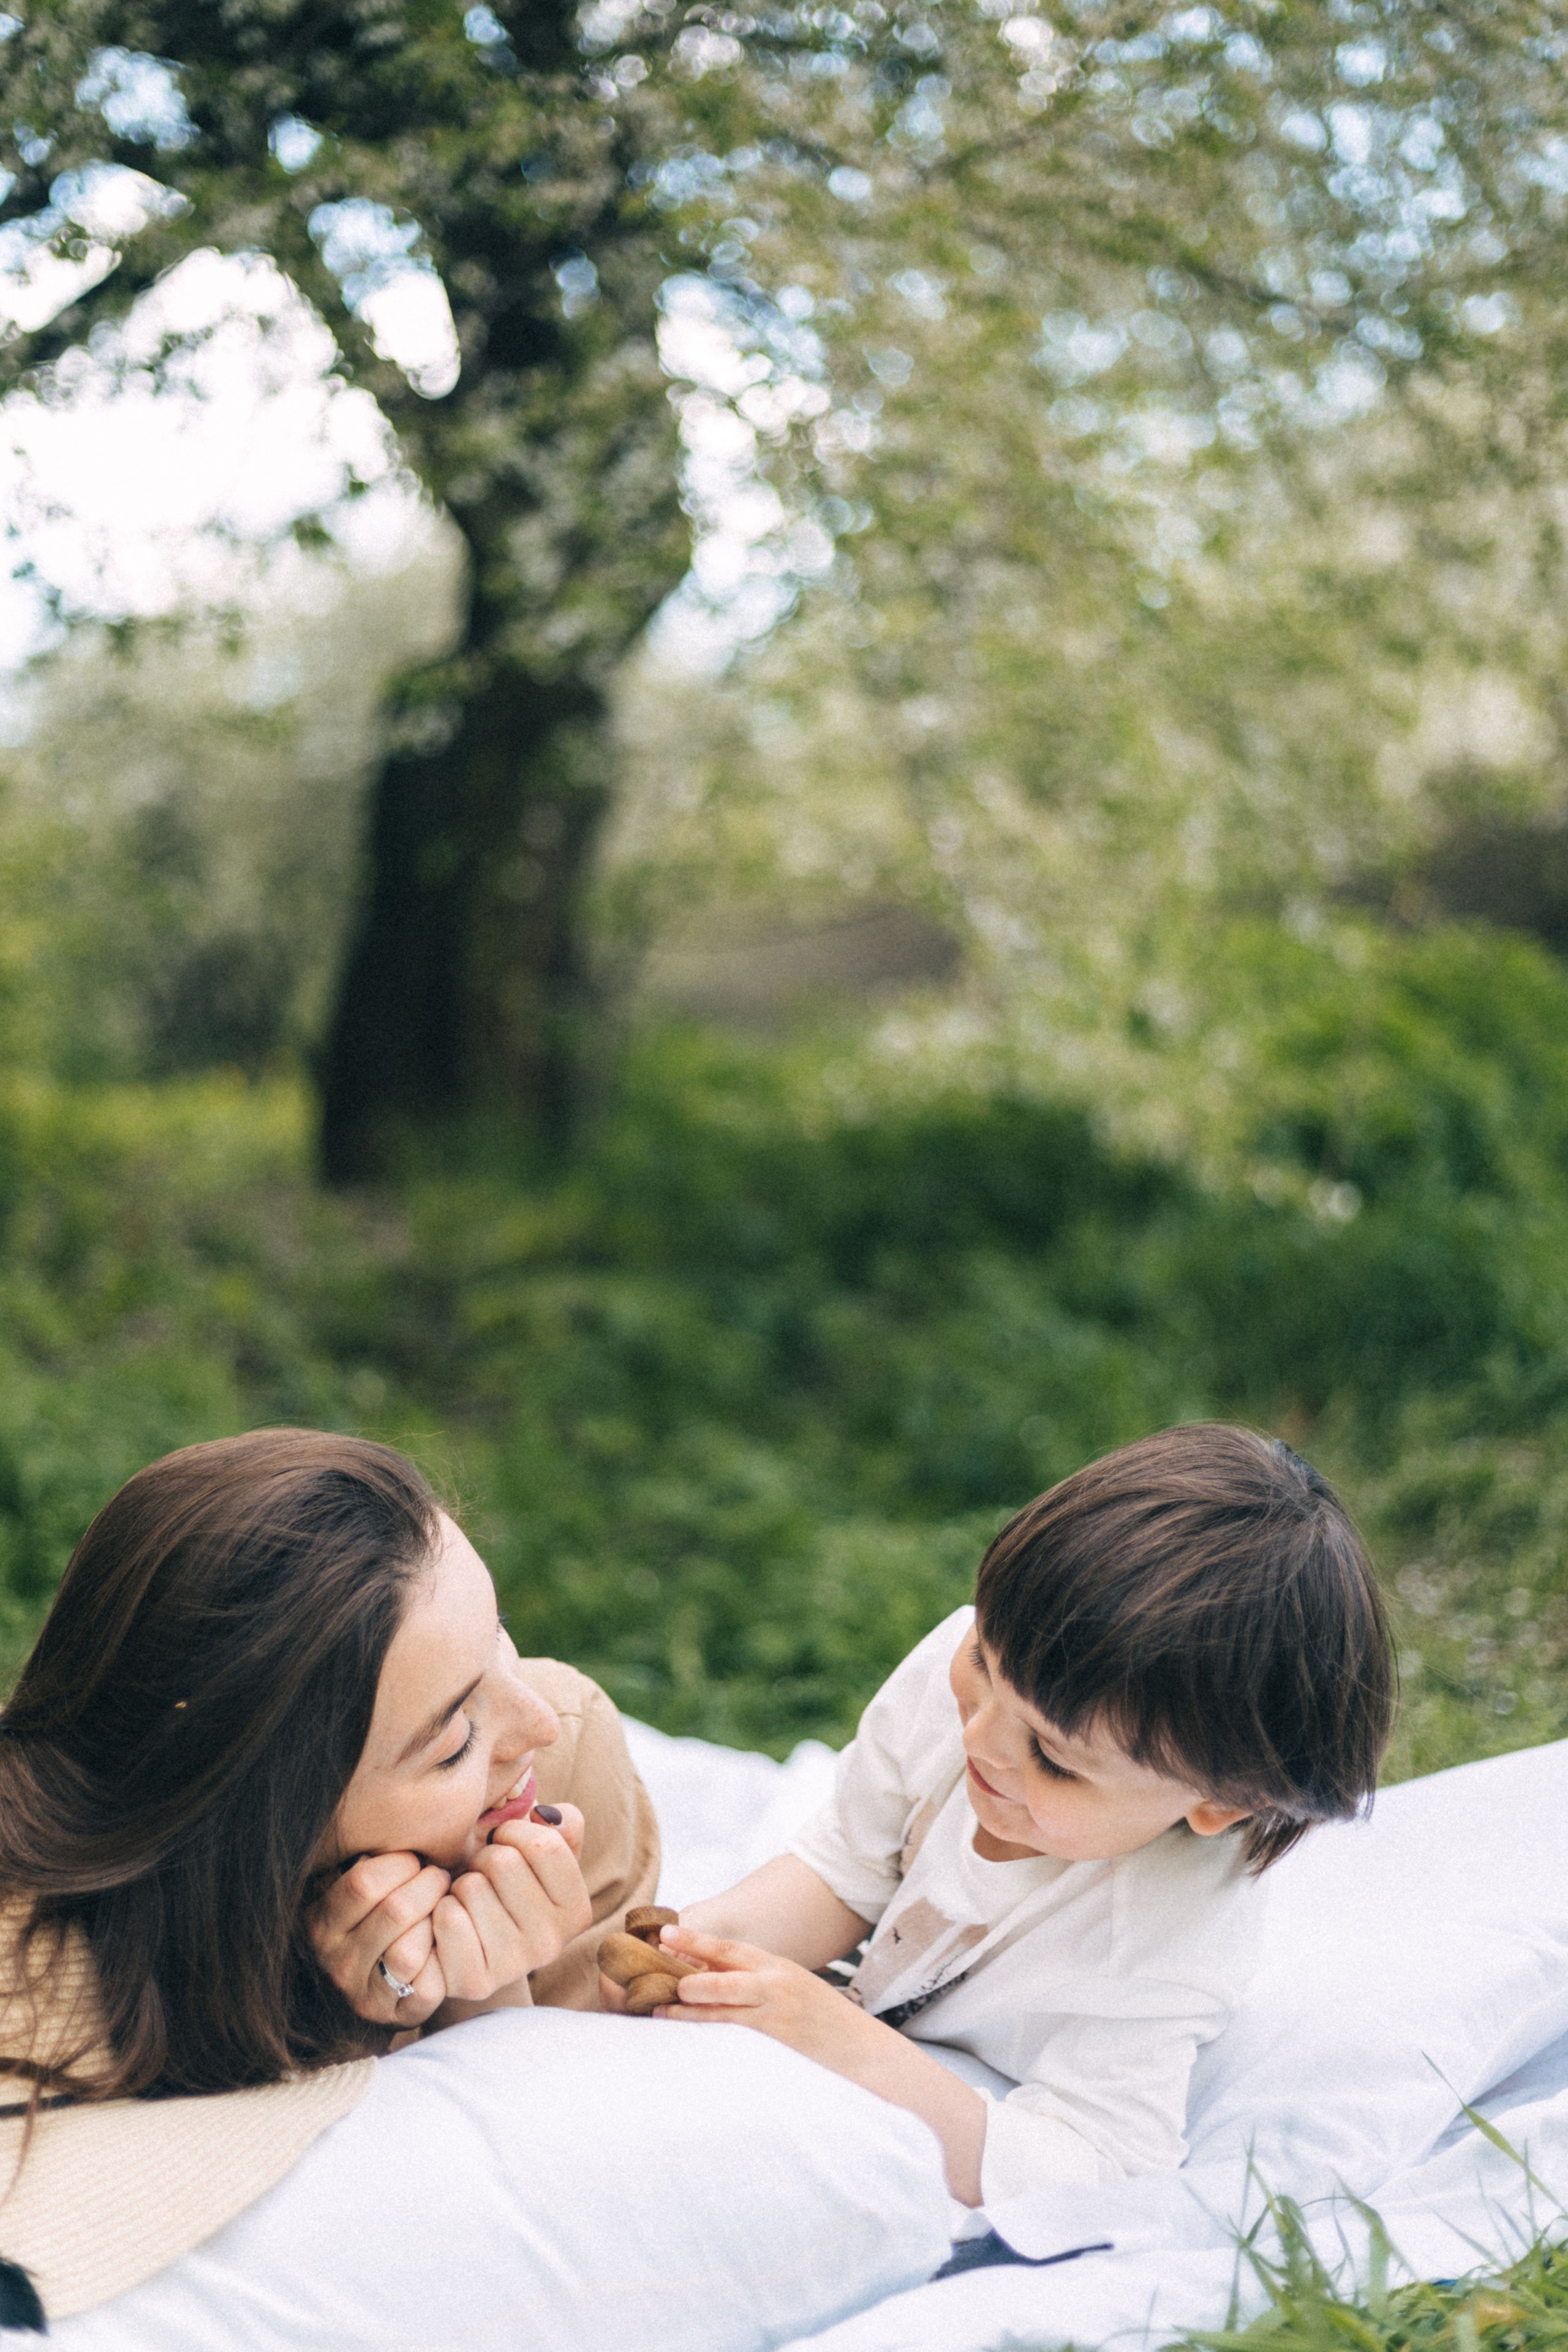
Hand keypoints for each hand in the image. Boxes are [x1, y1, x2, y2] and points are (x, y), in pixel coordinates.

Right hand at [308, 1849, 451, 2029]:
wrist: (384, 1982)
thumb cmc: (379, 1916)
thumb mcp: (358, 1889)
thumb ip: (366, 1861)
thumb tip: (392, 1814)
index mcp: (321, 1921)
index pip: (364, 1881)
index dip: (401, 1863)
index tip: (415, 1861)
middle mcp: (334, 1961)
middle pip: (394, 1911)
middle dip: (428, 1886)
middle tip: (439, 1879)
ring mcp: (361, 1994)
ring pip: (407, 1952)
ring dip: (436, 1923)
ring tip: (443, 1909)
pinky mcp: (394, 2017)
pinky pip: (427, 1986)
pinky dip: (443, 1961)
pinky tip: (444, 1945)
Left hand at [431, 1804, 591, 2015]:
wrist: (470, 1947)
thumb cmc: (506, 1886)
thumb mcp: (543, 1852)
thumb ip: (561, 1823)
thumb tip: (545, 1815)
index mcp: (577, 1911)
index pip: (546, 1845)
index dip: (514, 1832)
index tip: (504, 1844)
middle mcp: (552, 1944)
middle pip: (503, 1862)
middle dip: (483, 1858)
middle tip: (482, 1877)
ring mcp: (514, 1967)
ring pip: (471, 1888)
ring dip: (460, 1884)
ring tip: (468, 1902)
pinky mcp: (474, 1982)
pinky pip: (448, 1919)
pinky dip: (440, 1909)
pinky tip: (451, 1922)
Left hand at [654, 1921, 988, 2204]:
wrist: (869, 2059)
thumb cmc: (826, 2025)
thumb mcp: (796, 1989)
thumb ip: (758, 1981)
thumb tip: (709, 1975)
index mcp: (779, 1969)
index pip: (730, 1950)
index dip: (695, 1940)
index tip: (664, 1932)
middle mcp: (777, 1990)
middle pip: (717, 1980)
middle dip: (681, 1980)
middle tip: (646, 1979)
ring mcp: (776, 2024)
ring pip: (718, 2016)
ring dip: (685, 2016)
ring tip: (657, 2013)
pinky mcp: (776, 2054)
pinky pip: (733, 2048)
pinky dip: (708, 2045)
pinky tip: (687, 2048)